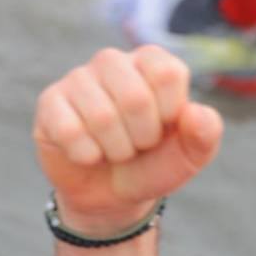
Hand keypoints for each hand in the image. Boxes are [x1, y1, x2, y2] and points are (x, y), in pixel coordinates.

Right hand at [33, 46, 222, 234]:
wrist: (113, 194)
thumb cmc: (153, 164)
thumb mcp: (189, 155)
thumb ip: (205, 134)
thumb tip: (196, 112)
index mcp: (152, 63)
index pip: (168, 74)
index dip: (169, 114)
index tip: (164, 128)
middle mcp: (113, 62)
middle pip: (135, 97)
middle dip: (142, 138)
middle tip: (137, 145)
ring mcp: (78, 79)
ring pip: (102, 116)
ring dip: (115, 149)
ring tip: (114, 150)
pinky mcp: (50, 102)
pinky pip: (70, 130)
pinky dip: (86, 155)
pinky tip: (88, 153)